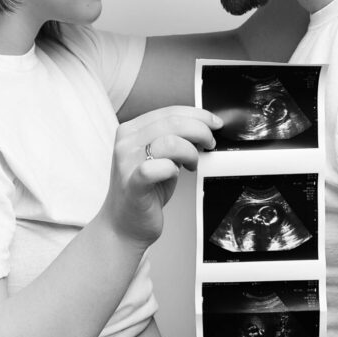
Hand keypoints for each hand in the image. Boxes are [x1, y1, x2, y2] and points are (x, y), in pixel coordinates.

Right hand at [102, 106, 220, 247]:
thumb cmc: (144, 192)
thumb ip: (173, 139)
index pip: (169, 111)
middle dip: (200, 131)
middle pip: (172, 122)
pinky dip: (171, 169)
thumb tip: (201, 127)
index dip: (198, 115)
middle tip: (209, 144)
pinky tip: (175, 174)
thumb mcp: (159, 158)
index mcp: (131, 130)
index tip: (214, 123)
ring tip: (192, 164)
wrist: (124, 225)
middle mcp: (126, 142)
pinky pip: (154, 169)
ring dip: (190, 151)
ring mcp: (126, 163)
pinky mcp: (132, 184)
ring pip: (170, 142)